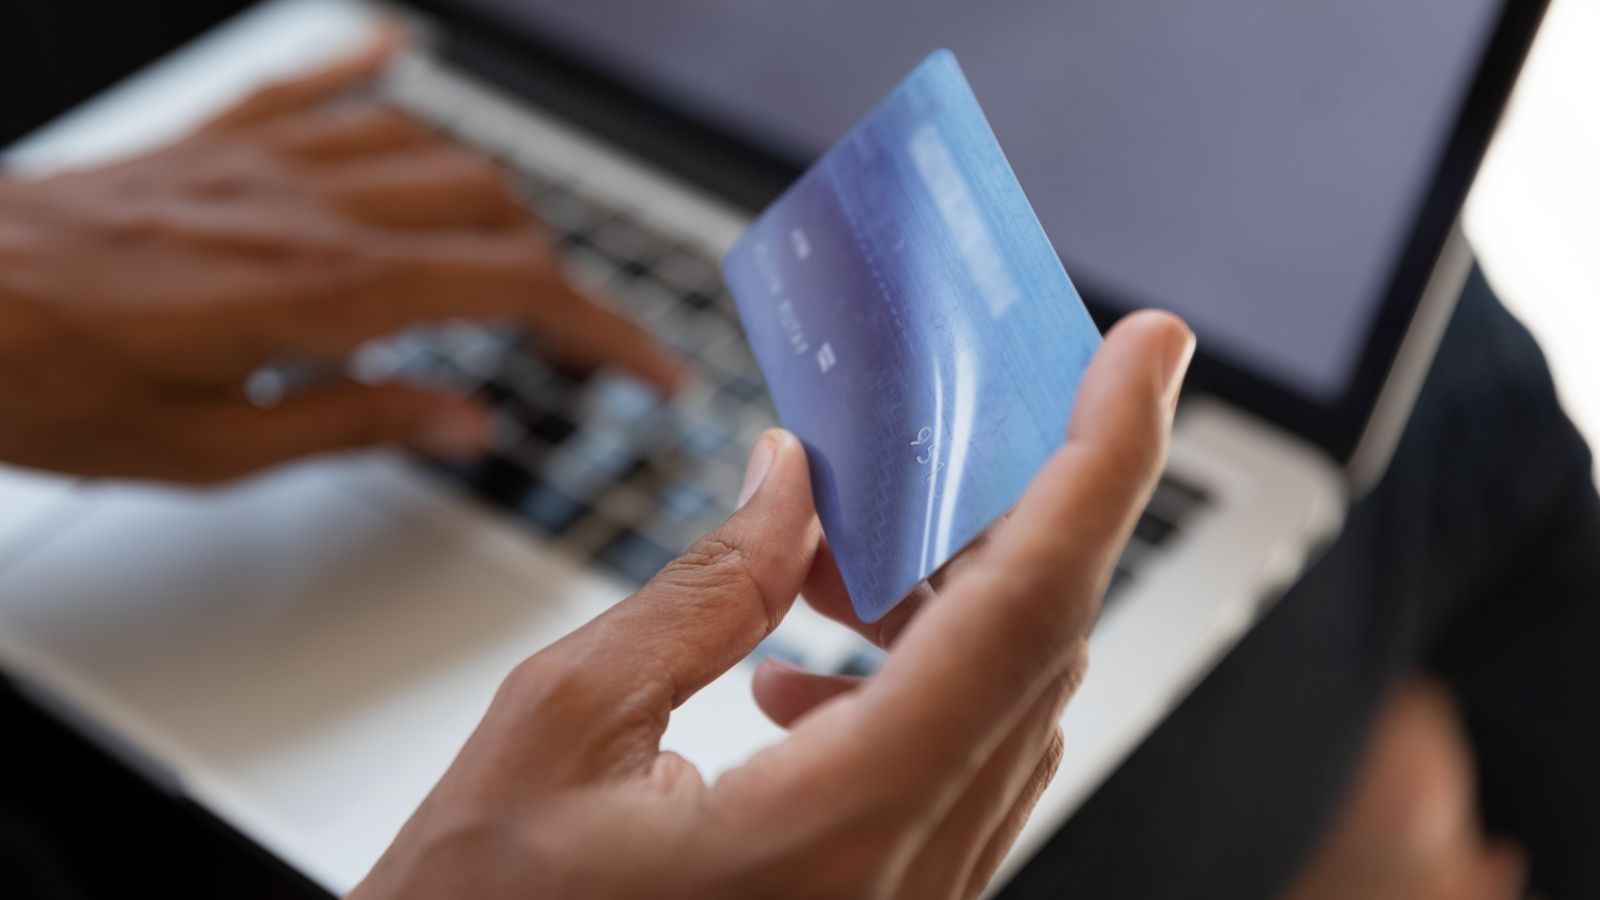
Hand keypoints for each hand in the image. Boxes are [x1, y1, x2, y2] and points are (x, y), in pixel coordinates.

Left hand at [0, 37, 676, 482]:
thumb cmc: (48, 382)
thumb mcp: (218, 450)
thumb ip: (362, 423)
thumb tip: (466, 421)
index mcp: (326, 289)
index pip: (517, 292)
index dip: (606, 331)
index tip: (653, 368)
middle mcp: (311, 204)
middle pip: (493, 210)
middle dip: (558, 275)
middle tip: (577, 336)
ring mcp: (265, 158)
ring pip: (430, 147)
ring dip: (492, 199)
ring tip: (512, 252)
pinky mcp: (216, 140)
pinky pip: (318, 78)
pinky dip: (376, 68)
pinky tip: (405, 56)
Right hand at [350, 311, 1194, 899]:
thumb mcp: (558, 732)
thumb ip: (699, 592)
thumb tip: (789, 486)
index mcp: (841, 829)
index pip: (1024, 611)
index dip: (1101, 462)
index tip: (1142, 353)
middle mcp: (908, 882)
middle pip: (1031, 649)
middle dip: (996, 513)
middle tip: (921, 441)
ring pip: (1000, 708)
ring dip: (937, 602)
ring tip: (820, 565)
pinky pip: (950, 772)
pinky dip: (905, 686)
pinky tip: (791, 676)